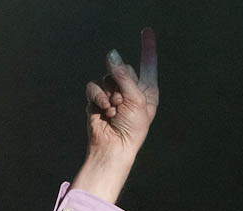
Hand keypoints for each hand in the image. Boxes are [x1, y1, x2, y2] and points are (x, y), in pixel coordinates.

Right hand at [85, 28, 158, 157]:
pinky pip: (94, 87)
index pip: (148, 64)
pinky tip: (104, 109)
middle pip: (123, 67)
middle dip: (121, 82)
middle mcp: (130, 90)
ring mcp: (113, 94)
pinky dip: (98, 97)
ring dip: (110, 93)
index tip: (146, 31)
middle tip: (122, 101)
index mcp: (146, 90)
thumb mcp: (135, 99)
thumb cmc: (131, 128)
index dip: (148, 48)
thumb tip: (111, 53)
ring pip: (107, 77)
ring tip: (113, 109)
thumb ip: (124, 74)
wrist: (114, 147)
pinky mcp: (97, 100)